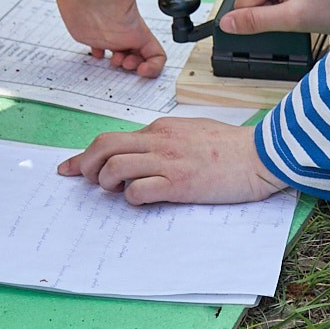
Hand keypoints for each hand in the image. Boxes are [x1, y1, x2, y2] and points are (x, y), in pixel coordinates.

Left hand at [52, 0, 189, 77]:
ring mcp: (109, 36)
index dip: (154, 65)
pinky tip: (97, 52)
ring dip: (120, 66)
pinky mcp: (92, 37)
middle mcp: (125, 33)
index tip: (144, 68)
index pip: (156, 53)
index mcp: (137, 26)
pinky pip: (100, 55)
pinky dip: (101, 59)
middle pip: (141, 61)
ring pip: (122, 60)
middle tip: (125, 63)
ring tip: (112, 59)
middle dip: (136, 69)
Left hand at [59, 119, 288, 204]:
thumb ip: (165, 139)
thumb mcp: (192, 131)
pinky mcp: (180, 183)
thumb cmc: (230, 146)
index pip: (114, 137)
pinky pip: (141, 190)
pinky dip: (131, 198)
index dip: (86, 154)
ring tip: (114, 191)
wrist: (260, 155)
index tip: (69, 167)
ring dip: (106, 182)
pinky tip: (139, 200)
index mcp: (161, 128)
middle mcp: (160, 141)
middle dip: (85, 164)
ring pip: (116, 166)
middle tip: (81, 179)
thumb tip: (141, 153)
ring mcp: (169, 161)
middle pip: (105, 145)